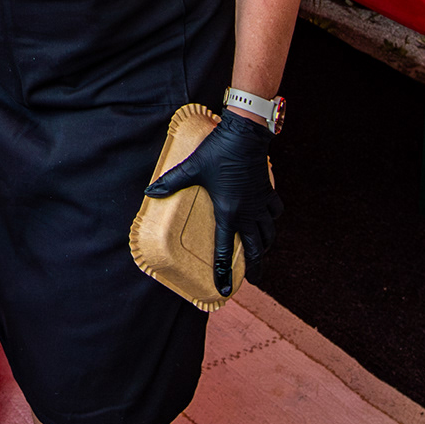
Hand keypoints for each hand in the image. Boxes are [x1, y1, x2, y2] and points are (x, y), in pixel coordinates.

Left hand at [144, 110, 281, 295]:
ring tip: (261, 254)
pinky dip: (272, 221)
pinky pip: (274, 213)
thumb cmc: (218, 151)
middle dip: (255, 267)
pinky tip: (268, 221)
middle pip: (255, 248)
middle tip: (253, 280)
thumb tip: (150, 191)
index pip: (225, 249)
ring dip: (265, 247)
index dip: (224, 271)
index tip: (225, 289)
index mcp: (228, 212)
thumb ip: (171, 182)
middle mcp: (248, 212)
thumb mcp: (192, 168)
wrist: (246, 134)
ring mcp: (260, 203)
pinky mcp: (268, 191)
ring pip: (268, 233)